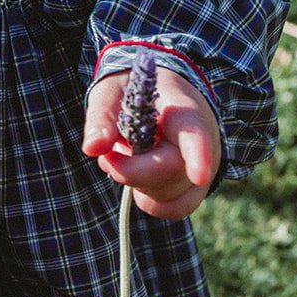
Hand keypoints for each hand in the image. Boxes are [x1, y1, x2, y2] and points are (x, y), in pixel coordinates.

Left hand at [81, 65, 221, 219]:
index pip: (194, 133)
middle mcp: (204, 142)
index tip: (199, 175)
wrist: (162, 92)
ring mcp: (204, 167)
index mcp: (183, 110)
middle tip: (109, 153)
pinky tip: (136, 174)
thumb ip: (102, 116)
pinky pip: (174, 207)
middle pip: (171, 171)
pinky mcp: (196, 187)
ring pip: (170, 194)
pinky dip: (148, 198)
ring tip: (126, 154)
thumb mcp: (112, 90)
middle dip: (130, 169)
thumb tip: (92, 149)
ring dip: (136, 182)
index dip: (199, 156)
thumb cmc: (135, 89)